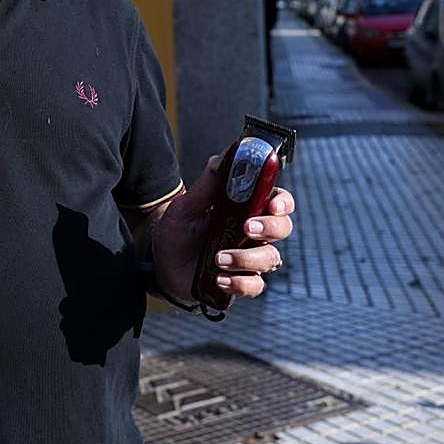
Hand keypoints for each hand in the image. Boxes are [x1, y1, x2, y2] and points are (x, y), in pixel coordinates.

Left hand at [150, 154, 294, 302]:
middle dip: (270, 228)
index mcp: (246, 209)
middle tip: (246, 228)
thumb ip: (208, 184)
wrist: (160, 260)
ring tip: (218, 258)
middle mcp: (253, 233)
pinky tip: (220, 278)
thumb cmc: (179, 229)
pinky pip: (254, 285)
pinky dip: (240, 283)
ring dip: (246, 258)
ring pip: (270, 258)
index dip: (283, 202)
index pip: (277, 201)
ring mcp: (248, 258)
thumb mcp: (187, 204)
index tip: (272, 205)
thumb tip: (222, 158)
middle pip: (282, 228)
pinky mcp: (239, 281)